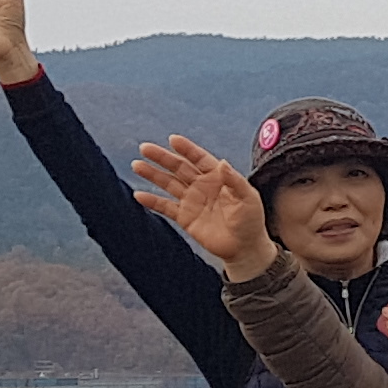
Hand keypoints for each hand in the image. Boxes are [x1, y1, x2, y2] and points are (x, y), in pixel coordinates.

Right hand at [132, 135, 272, 279]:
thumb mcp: (248, 198)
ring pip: (168, 183)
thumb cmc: (251, 221)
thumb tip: (223, 163)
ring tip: (136, 165)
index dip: (186, 149)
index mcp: (218, 177)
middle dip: (162, 157)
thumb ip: (235, 181)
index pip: (199, 158)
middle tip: (145, 148)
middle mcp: (202, 185)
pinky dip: (152, 201)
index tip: (172, 139)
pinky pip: (165, 207)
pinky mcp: (185, 217)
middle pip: (179, 167)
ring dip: (153, 175)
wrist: (245, 248)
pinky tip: (138, 195)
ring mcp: (192, 201)